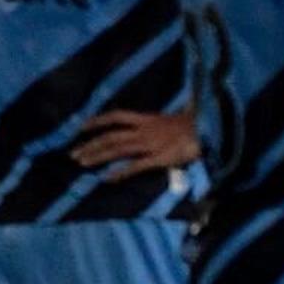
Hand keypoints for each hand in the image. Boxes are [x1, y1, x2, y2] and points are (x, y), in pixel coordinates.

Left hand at [70, 107, 197, 175]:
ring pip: (117, 149)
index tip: (81, 126)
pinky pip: (135, 166)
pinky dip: (120, 172)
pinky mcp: (159, 158)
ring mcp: (150, 144)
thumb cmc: (198, 123)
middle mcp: (144, 130)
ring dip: (98, 156)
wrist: (211, 128)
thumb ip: (170, 115)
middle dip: (91, 144)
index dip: (98, 120)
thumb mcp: (180, 115)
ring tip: (81, 163)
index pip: (117, 116)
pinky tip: (106, 179)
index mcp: (148, 119)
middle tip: (73, 154)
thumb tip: (179, 105)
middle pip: (111, 136)